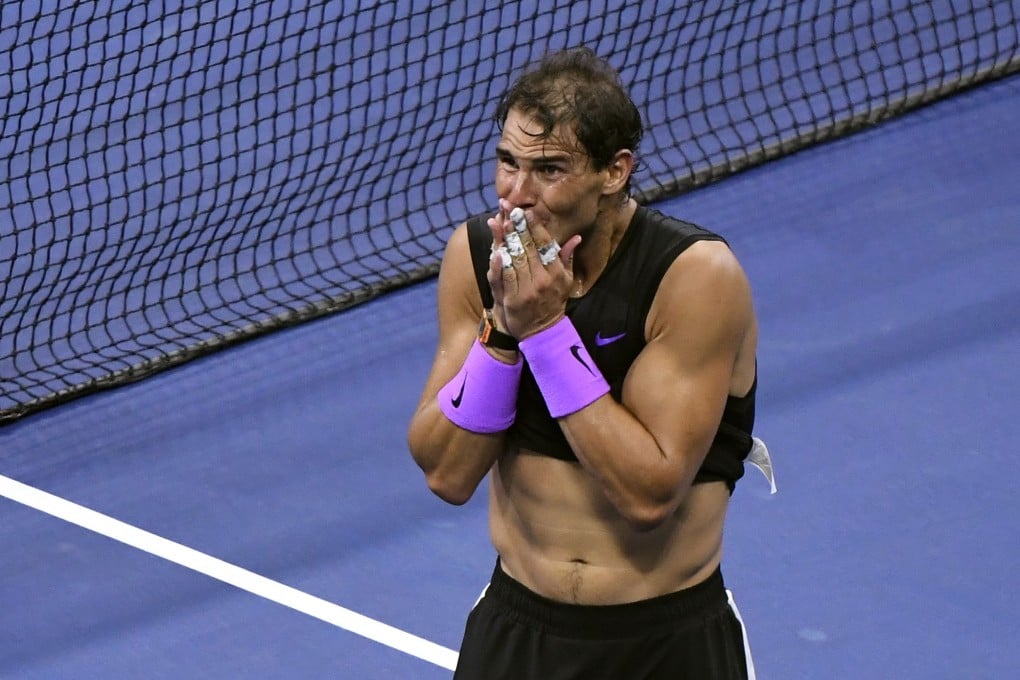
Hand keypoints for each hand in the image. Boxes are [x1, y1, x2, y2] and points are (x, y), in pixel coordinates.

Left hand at [486, 199, 580, 338]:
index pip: (545, 244)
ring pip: (515, 260)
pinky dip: (499, 264)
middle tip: (510, 208)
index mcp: (556, 273)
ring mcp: (526, 290)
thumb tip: (576, 238)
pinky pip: (504, 278)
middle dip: (518, 226)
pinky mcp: (512, 300)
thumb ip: (566, 258)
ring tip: (499, 221)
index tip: (526, 211)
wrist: (541, 332)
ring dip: (506, 239)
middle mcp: (542, 280)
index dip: (535, 226)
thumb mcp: (564, 281)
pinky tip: (495, 249)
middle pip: (528, 248)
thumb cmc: (553, 302)